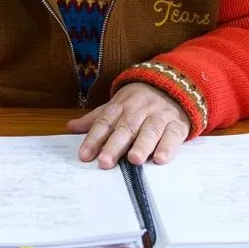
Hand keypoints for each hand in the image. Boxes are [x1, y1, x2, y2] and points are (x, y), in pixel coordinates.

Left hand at [67, 83, 189, 168]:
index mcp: (121, 105)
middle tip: (105, 162)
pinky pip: (173, 134)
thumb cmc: (140, 102)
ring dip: (142, 145)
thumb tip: (70, 127)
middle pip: (126, 127)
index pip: (105, 122)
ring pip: (150, 129)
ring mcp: (160, 116)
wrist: (174, 85)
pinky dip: (167, 146)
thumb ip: (96, 119)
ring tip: (134, 160)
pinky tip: (160, 159)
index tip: (84, 155)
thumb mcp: (117, 105)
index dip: (94, 138)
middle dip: (115, 144)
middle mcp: (140, 110)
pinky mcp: (178, 124)